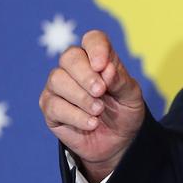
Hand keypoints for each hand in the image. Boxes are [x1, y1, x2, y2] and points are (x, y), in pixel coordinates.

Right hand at [39, 30, 145, 182]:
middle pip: (70, 57)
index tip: (102, 66)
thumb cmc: (124, 111)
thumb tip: (106, 69)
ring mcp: (59, 87)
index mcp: (97, 58)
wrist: (118, 142)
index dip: (96, 48)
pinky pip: (54, 105)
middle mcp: (74, 68)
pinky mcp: (50, 108)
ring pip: (57, 79)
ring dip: (80, 97)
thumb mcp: (132, 96)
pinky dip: (75, 115)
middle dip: (85, 74)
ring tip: (98, 111)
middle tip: (100, 92)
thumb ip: (121, 81)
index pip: (93, 40)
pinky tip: (91, 123)